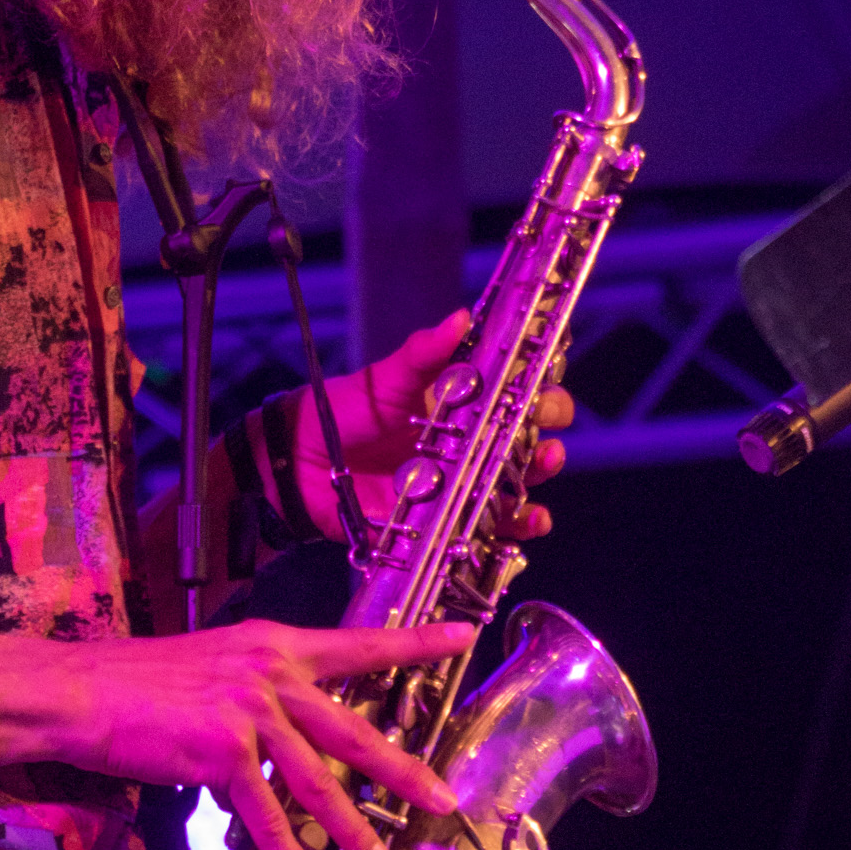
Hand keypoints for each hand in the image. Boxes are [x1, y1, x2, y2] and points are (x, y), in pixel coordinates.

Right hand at [60, 615, 471, 849]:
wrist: (83, 691)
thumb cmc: (137, 684)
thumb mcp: (211, 670)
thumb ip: (254, 698)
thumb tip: (279, 742)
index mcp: (273, 647)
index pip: (358, 645)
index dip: (414, 643)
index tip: (462, 635)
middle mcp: (270, 673)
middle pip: (355, 730)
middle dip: (403, 772)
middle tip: (444, 798)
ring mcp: (249, 711)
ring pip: (318, 783)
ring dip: (351, 831)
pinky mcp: (224, 750)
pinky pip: (267, 815)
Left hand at [286, 307, 573, 539]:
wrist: (303, 460)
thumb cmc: (351, 410)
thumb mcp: (388, 378)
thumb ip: (424, 353)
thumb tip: (460, 317)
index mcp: (467, 405)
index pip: (522, 398)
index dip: (544, 395)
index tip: (546, 394)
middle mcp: (472, 447)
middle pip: (529, 446)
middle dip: (547, 445)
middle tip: (546, 443)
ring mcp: (461, 486)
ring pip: (516, 492)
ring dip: (537, 491)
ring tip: (540, 482)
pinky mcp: (444, 522)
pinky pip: (485, 532)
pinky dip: (510, 532)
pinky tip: (525, 523)